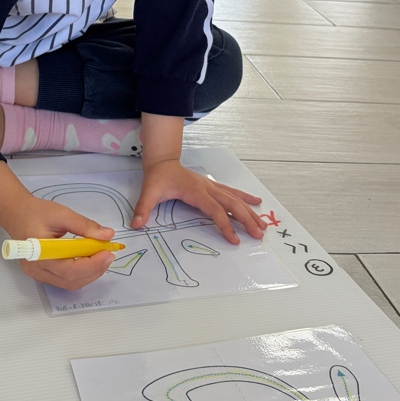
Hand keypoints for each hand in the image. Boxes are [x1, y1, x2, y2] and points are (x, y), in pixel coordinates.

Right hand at [0, 161, 115, 290]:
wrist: (16, 213)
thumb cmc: (36, 212)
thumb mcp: (62, 213)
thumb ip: (85, 225)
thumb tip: (108, 235)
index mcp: (39, 253)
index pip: (69, 269)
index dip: (92, 265)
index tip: (107, 252)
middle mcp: (36, 269)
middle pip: (71, 280)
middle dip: (95, 270)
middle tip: (109, 254)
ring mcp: (38, 274)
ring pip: (70, 284)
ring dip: (89, 274)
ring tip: (101, 257)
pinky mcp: (41, 274)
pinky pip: (64, 280)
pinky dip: (80, 273)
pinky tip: (89, 260)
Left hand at [130, 159, 265, 244]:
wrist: (162, 161)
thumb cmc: (158, 177)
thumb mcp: (148, 192)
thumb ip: (143, 209)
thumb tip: (136, 225)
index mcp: (196, 191)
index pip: (215, 210)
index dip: (225, 224)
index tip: (234, 239)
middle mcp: (207, 188)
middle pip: (232, 204)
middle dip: (247, 219)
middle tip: (259, 234)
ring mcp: (211, 186)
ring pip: (235, 198)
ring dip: (250, 211)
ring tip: (263, 224)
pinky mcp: (212, 186)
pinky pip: (232, 193)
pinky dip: (245, 198)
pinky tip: (257, 203)